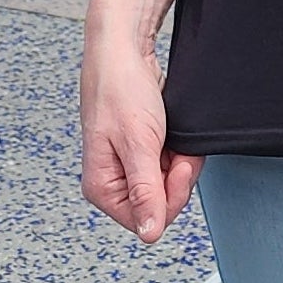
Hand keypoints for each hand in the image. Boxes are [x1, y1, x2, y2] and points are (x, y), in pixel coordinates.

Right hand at [80, 31, 202, 243]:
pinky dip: (179, 149)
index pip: (146, 220)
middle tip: (178, 147)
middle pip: (159, 202)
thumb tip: (150, 234)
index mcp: (102, 187)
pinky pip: (168, 162)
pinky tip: (176, 133)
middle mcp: (114, 180)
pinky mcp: (143, 148)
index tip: (180, 168)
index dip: (170, 198)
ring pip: (167, 182)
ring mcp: (129, 164)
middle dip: (177, 177)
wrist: (123, 48)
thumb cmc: (121, 89)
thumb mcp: (138, 143)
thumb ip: (145, 190)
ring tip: (175, 135)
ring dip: (180, 160)